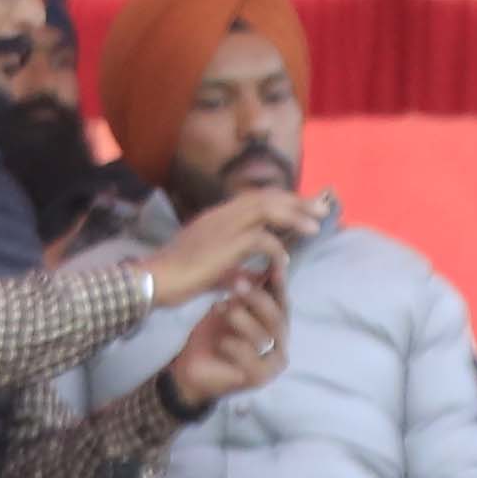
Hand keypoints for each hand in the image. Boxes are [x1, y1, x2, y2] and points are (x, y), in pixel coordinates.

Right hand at [143, 186, 314, 305]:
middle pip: (267, 197)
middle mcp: (222, 214)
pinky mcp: (225, 245)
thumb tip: (247, 276)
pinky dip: (277, 251)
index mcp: (218, 216)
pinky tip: (285, 264)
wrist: (155, 281)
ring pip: (267, 209)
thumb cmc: (177, 279)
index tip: (305, 209)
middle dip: (297, 203)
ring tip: (316, 228)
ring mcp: (223, 226)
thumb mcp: (211, 270)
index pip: (257, 198)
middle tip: (321, 211)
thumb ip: (232, 268)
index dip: (284, 201)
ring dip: (294, 217)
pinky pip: (261, 240)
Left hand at [165, 278, 290, 415]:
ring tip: (219, 309)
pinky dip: (234, 346)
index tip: (273, 266)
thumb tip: (260, 261)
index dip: (280, 284)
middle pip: (278, 317)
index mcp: (275, 324)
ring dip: (240, 320)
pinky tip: (221, 342)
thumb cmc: (211, 335)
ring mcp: (272, 363)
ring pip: (264, 335)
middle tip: (237, 284)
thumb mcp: (228, 306)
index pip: (283, 301)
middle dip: (257, 298)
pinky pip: (252, 357)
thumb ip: (245, 291)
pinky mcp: (260, 378)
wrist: (191, 367)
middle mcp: (279, 342)